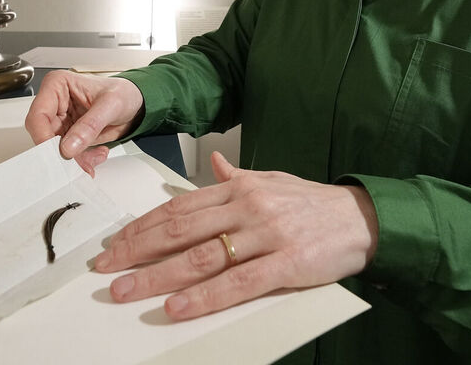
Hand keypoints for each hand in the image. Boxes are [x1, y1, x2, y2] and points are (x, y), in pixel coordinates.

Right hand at [24, 70, 144, 175]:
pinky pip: (67, 154)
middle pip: (43, 135)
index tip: (59, 153)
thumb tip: (69, 146)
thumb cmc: (123, 93)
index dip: (44, 137)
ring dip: (74, 159)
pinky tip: (96, 154)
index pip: (38, 115)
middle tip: (79, 164)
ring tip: (94, 158)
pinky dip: (81, 160)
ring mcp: (60, 120)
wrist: (135, 103)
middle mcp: (54, 103)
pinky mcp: (67, 135)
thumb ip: (90, 125)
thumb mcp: (111, 105)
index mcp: (57, 85)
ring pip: (54, 149)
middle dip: (62, 153)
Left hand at [93, 151, 378, 319]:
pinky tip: (177, 306)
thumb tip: (216, 165)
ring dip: (157, 275)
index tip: (115, 243)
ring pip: (201, 256)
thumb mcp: (273, 180)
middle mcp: (246, 207)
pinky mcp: (286, 263)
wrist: (363, 218)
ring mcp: (265, 234)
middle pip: (179, 229)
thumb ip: (239, 177)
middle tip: (106, 268)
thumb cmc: (315, 204)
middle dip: (137, 250)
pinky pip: (237, 282)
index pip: (178, 207)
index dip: (142, 226)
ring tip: (127, 290)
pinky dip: (204, 296)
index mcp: (239, 188)